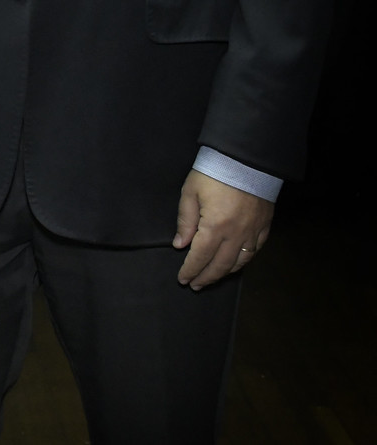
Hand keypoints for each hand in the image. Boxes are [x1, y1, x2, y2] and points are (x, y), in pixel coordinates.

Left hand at [174, 169, 272, 289]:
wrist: (246, 159)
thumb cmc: (214, 173)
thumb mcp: (190, 192)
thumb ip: (185, 221)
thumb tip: (180, 245)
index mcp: (215, 226)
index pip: (200, 256)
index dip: (190, 270)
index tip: (183, 279)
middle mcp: (236, 234)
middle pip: (220, 265)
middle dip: (206, 277)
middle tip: (195, 285)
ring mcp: (253, 232)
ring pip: (239, 262)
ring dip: (224, 273)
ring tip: (212, 278)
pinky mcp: (264, 226)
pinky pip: (255, 251)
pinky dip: (243, 262)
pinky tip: (235, 264)